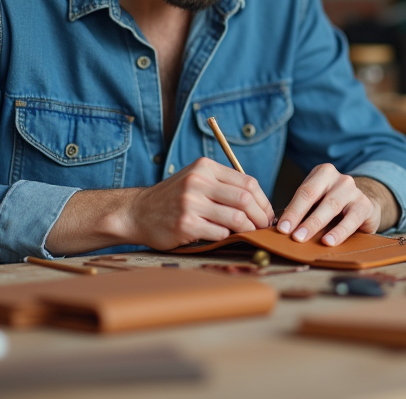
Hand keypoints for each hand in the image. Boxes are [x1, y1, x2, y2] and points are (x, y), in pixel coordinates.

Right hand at [125, 158, 273, 250]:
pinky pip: (219, 233)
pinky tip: (224, 237)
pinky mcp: (185, 224)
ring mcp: (190, 203)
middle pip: (245, 200)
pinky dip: (227, 237)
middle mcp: (198, 181)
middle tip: (263, 227)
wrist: (138, 212)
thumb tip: (260, 202)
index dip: (263, 201)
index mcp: (205, 167)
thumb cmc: (174, 198)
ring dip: (248, 230)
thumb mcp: (196, 179)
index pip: (248, 182)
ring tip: (249, 234)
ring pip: (236, 219)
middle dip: (260, 217)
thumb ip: (223, 185)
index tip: (267, 213)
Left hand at [275, 165, 398, 246]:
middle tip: (290, 234)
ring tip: (303, 238)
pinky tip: (328, 241)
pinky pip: (351, 219)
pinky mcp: (365, 205)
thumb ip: (302, 211)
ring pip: (331, 206)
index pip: (304, 191)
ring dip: (315, 224)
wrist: (365, 206)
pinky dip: (339, 232)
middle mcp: (339, 178)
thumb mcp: (318, 202)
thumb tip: (282, 229)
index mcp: (323, 173)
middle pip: (314, 196)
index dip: (292, 210)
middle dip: (299, 216)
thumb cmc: (334, 206)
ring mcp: (353, 190)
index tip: (281, 228)